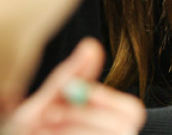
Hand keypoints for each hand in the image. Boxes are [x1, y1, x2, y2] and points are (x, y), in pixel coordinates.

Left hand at [8, 38, 145, 134]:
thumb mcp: (52, 100)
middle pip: (123, 128)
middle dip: (83, 117)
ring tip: (43, 128)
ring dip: (70, 131)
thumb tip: (92, 45)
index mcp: (118, 122)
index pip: (132, 111)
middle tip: (50, 112)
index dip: (105, 99)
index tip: (73, 90)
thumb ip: (73, 76)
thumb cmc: (39, 128)